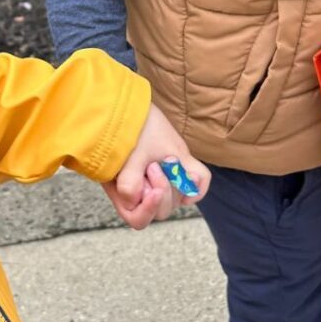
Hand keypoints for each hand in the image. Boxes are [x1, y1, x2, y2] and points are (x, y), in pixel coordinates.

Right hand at [102, 103, 210, 229]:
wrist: (129, 101)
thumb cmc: (125, 127)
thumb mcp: (126, 155)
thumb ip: (129, 182)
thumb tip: (134, 199)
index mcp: (125, 191)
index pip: (138, 219)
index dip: (147, 209)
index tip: (152, 189)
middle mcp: (143, 189)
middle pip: (161, 210)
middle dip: (162, 189)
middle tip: (155, 165)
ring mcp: (163, 178)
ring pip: (178, 198)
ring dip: (175, 180)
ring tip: (165, 157)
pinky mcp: (179, 167)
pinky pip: (195, 185)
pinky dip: (195, 182)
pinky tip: (185, 166)